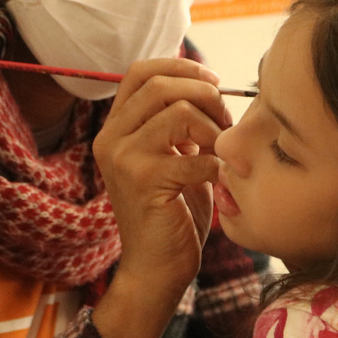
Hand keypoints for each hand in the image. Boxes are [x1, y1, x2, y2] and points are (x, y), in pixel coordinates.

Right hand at [91, 58, 231, 337]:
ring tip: (223, 153)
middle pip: (162, 86)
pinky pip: (194, 154)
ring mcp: (123, 159)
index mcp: (115, 128)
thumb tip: (208, 86)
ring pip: (179, 111)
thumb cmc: (172, 214)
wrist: (155, 271)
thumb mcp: (172, 157)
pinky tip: (222, 180)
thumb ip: (179, 124)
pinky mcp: (144, 182)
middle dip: (206, 96)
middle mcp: (111, 138)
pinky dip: (218, 165)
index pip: (140, 71)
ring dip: (214, 129)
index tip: (213, 82)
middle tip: (226, 123)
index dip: (181, 67)